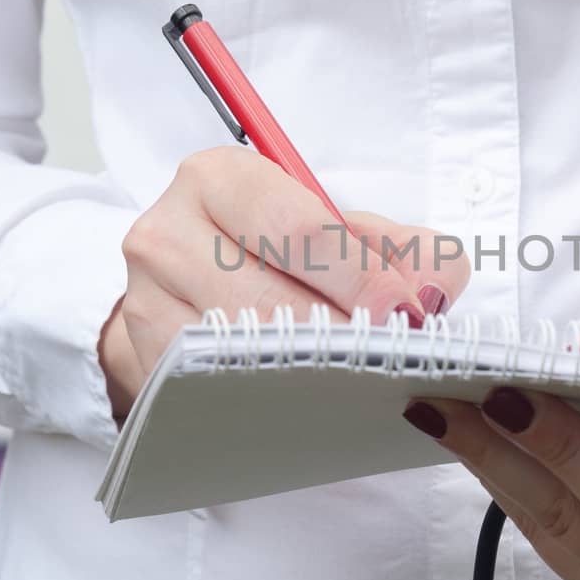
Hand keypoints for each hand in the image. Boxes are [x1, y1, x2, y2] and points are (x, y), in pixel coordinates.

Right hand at [99, 146, 470, 418]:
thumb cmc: (277, 253)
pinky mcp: (145, 361)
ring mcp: (147, 301)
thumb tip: (434, 290)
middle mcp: (169, 231)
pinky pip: (217, 389)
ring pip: (243, 351)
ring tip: (359, 380)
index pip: (300, 230)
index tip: (404, 311)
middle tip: (392, 356)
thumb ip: (402, 248)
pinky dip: (272, 399)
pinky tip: (310, 401)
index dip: (361, 276)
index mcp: (220, 178)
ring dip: (312, 374)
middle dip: (343, 334)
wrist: (189, 289)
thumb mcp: (341, 230)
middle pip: (271, 298)